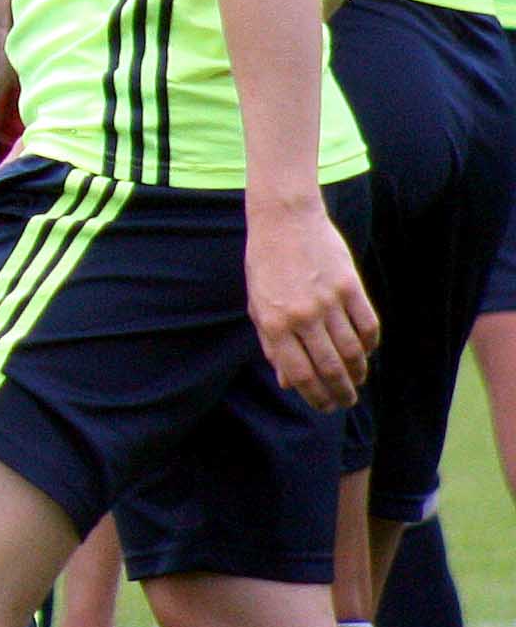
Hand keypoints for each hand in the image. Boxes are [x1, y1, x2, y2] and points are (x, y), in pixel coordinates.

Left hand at [244, 187, 376, 409]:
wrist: (285, 220)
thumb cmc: (266, 264)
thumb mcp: (258, 304)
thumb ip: (272, 344)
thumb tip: (287, 382)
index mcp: (273, 323)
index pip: (300, 373)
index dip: (315, 396)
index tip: (325, 406)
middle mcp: (301, 316)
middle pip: (329, 368)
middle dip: (340, 392)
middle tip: (347, 401)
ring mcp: (328, 301)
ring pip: (352, 351)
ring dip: (358, 372)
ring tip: (358, 381)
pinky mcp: (351, 287)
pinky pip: (368, 326)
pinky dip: (370, 344)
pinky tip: (366, 351)